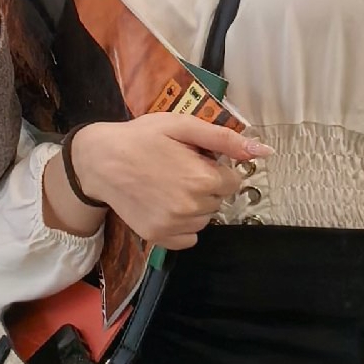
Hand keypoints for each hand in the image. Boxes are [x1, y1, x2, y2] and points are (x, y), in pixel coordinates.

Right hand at [57, 114, 273, 248]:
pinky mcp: (159, 238)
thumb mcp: (182, 125)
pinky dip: (183, 224)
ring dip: (195, 205)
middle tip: (177, 168)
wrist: (99, 160)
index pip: (233, 180)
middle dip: (205, 184)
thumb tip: (265, 151)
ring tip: (168, 185)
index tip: (194, 158)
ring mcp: (174, 226)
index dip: (215, 167)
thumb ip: (224, 140)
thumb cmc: (141, 137)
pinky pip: (189, 237)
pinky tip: (164, 204)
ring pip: (205, 219)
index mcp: (202, 179)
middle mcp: (192, 208)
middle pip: (218, 199)